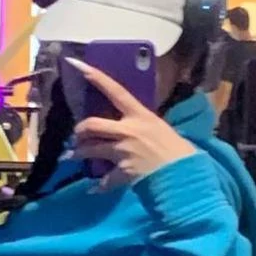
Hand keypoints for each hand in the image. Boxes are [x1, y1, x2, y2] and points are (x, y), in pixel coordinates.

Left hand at [67, 58, 196, 190]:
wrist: (182, 173)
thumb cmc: (175, 148)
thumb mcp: (157, 126)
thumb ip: (139, 123)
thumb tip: (125, 124)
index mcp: (139, 115)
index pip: (115, 90)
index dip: (96, 77)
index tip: (77, 65)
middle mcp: (128, 130)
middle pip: (92, 124)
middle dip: (79, 130)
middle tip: (76, 135)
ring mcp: (123, 151)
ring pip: (91, 150)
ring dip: (79, 153)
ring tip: (72, 157)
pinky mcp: (123, 172)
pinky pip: (105, 180)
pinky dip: (98, 186)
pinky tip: (93, 189)